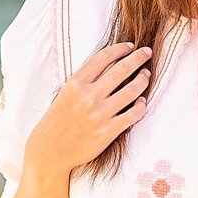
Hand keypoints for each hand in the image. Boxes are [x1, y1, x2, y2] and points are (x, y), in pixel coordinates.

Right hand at [25, 40, 150, 174]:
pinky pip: (133, 114)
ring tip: (146, 75)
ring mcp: (100, 114)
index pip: (104, 57)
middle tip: (147, 52)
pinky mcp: (108, 132)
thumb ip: (85, 80)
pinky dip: (141, 106)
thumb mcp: (65, 93)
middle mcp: (88, 96)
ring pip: (132, 91)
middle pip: (122, 70)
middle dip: (138, 58)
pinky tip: (142, 101)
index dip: (120, 49)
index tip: (130, 46)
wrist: (50, 151)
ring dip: (143, 79)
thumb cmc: (57, 120)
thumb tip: (111, 64)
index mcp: (76, 83)